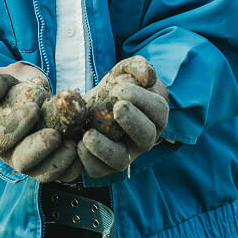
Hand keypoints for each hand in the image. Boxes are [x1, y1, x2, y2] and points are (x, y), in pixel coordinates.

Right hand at [0, 64, 80, 182]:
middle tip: (55, 135)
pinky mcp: (54, 169)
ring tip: (71, 145)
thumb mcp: (4, 84)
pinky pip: (64, 176)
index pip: (3, 139)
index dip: (18, 125)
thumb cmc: (17, 94)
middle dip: (40, 148)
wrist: (34, 102)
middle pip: (23, 162)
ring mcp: (35, 166)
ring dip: (59, 162)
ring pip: (44, 174)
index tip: (34, 108)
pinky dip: (74, 167)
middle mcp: (15, 157)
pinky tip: (81, 151)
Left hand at [77, 56, 169, 178]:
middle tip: (116, 107)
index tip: (120, 88)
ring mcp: (126, 154)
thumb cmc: (116, 86)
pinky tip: (78, 143)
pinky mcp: (105, 165)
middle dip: (132, 121)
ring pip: (122, 161)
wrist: (93, 102)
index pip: (158, 111)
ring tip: (89, 134)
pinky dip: (87, 159)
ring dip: (105, 148)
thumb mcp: (126, 70)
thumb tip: (147, 77)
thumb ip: (138, 67)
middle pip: (146, 137)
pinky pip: (99, 170)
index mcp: (155, 115)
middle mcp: (144, 138)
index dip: (142, 100)